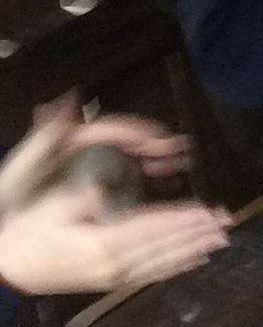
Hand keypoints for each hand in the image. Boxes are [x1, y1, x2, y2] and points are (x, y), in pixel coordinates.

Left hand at [0, 97, 190, 218]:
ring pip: (131, 161)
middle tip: (181, 151)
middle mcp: (85, 152)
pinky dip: (145, 182)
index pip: (111, 129)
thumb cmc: (11, 192)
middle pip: (128, 143)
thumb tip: (66, 98)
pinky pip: (126, 181)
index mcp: (72, 140)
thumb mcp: (25, 162)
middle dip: (156, 146)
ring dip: (156, 162)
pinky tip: (160, 188)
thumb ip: (47, 132)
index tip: (161, 138)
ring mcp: (91, 171)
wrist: (2, 228)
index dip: (138, 131)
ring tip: (179, 167)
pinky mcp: (94, 189)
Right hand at [0, 183, 229, 298]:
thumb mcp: (50, 210)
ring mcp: (114, 277)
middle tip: (227, 221)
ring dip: (193, 250)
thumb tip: (100, 189)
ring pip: (163, 262)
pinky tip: (194, 262)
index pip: (152, 227)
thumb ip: (80, 200)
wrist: (9, 269)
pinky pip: (151, 275)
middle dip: (197, 233)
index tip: (207, 210)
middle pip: (165, 246)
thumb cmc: (28, 234)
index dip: (181, 218)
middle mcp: (115, 264)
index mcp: (102, 243)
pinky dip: (176, 268)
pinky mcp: (111, 283)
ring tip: (220, 240)